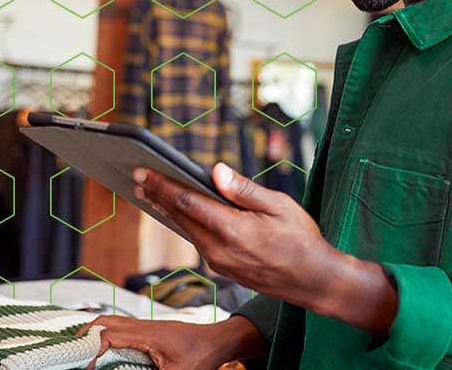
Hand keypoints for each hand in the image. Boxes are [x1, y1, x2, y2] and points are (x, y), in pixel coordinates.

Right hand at [77, 314, 264, 369]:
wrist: (219, 341)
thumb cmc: (202, 356)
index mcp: (148, 334)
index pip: (109, 334)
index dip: (92, 348)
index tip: (86, 365)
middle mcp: (144, 326)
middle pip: (105, 320)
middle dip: (84, 334)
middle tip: (69, 350)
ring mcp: (146, 326)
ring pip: (112, 321)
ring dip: (94, 332)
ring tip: (79, 349)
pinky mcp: (149, 330)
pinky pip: (122, 327)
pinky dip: (106, 334)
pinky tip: (101, 348)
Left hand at [132, 163, 397, 332]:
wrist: (314, 281)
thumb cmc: (303, 240)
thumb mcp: (280, 206)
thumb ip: (244, 189)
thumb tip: (216, 170)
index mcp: (232, 230)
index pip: (187, 202)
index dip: (163, 185)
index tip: (142, 172)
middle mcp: (219, 250)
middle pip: (180, 217)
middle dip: (157, 196)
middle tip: (137, 178)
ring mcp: (219, 263)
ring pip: (187, 231)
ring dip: (169, 211)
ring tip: (152, 193)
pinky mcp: (223, 269)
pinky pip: (198, 242)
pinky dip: (187, 225)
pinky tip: (182, 214)